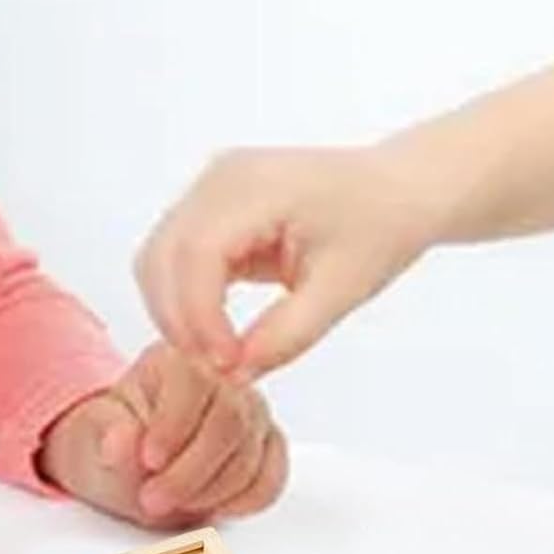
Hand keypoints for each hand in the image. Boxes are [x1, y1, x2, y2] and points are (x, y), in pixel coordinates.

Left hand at [40, 342, 286, 524]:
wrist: (126, 467)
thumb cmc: (111, 444)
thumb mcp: (91, 438)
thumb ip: (106, 436)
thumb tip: (120, 441)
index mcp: (175, 359)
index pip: (193, 380)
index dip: (173, 426)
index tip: (148, 462)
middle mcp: (221, 379)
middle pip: (230, 418)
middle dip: (191, 472)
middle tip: (153, 500)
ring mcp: (249, 411)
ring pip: (252, 452)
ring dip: (211, 492)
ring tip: (173, 505)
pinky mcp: (266, 446)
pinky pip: (272, 476)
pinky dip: (245, 501)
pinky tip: (214, 508)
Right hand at [136, 145, 428, 380]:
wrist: (396, 192)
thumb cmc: (379, 225)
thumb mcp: (341, 291)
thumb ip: (286, 335)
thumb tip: (236, 374)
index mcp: (256, 186)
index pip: (197, 255)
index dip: (200, 318)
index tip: (225, 364)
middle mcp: (221, 179)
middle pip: (162, 257)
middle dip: (180, 322)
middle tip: (217, 368)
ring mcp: (210, 191)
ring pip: (157, 261)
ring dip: (175, 314)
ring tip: (217, 353)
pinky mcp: (209, 209)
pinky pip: (173, 259)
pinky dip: (183, 300)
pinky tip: (215, 331)